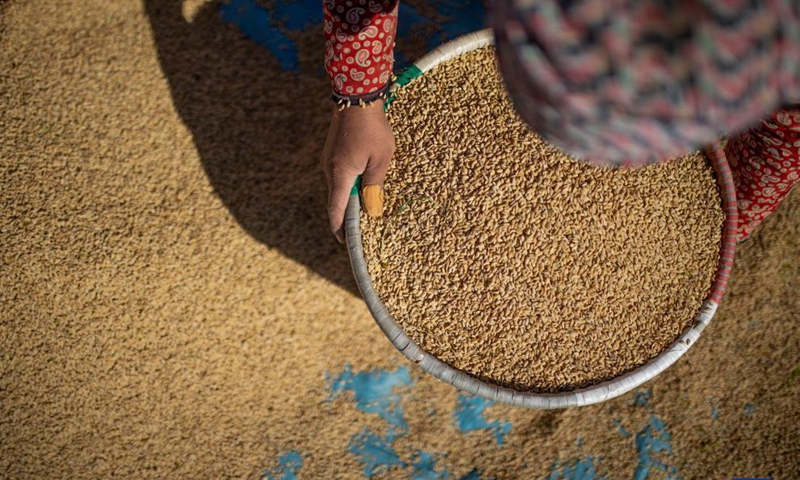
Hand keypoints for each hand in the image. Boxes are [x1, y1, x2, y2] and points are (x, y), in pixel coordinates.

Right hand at [320, 100, 394, 242]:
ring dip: (349, 198)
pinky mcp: (332, 152)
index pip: (336, 210)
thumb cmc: (373, 128)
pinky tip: (361, 185)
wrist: (357, 97)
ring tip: (364, 208)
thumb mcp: (381, 160)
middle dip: (347, 215)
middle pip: (336, 200)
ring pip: (338, 187)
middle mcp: (329, 170)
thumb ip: (374, 186)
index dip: (340, 229)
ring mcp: (328, 160)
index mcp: (340, 175)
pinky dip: (348, 185)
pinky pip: (339, 175)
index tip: (346, 242)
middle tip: (361, 229)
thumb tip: (371, 210)